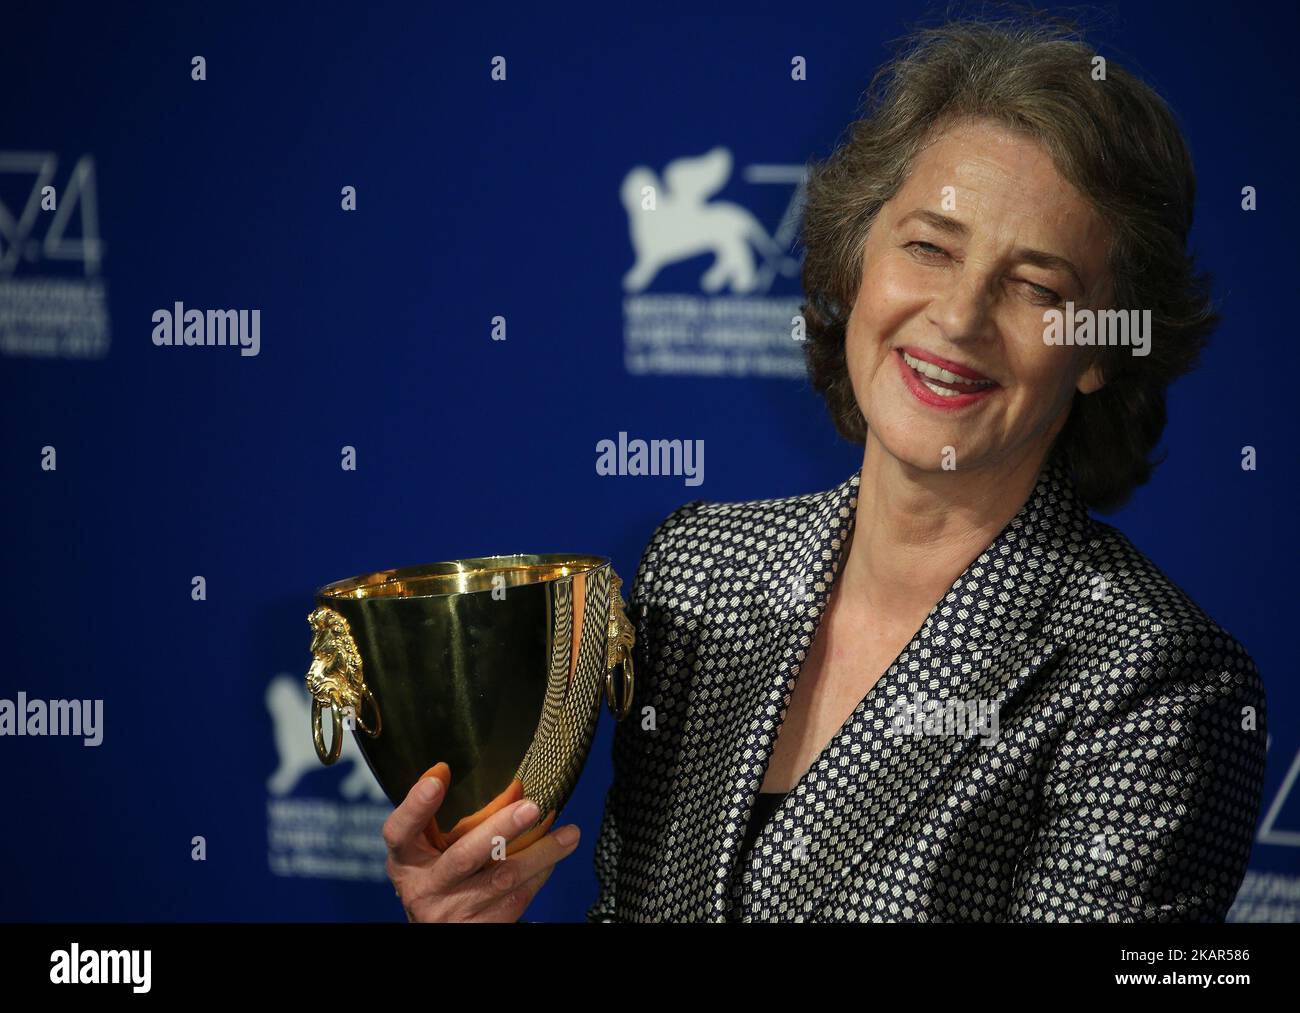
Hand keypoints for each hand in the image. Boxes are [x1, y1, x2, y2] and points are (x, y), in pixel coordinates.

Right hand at [383, 775, 581, 921]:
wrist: (437, 927)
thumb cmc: (438, 873)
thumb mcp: (435, 845)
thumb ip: (460, 815)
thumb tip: (513, 785)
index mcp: (406, 858)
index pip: (401, 830)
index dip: (417, 805)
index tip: (438, 778)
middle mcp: (425, 887)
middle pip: (463, 857)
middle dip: (500, 830)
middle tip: (531, 807)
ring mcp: (451, 912)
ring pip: (503, 880)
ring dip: (541, 854)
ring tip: (569, 834)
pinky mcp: (478, 929)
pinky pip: (517, 899)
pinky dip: (540, 873)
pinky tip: (554, 855)